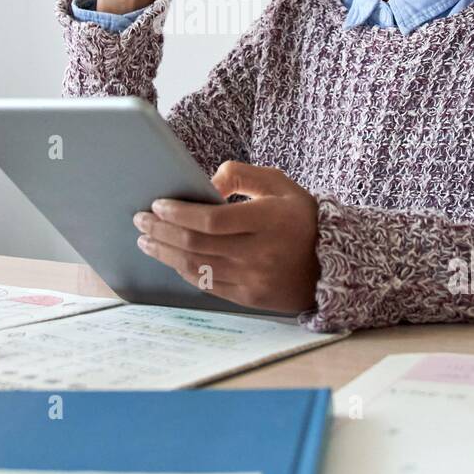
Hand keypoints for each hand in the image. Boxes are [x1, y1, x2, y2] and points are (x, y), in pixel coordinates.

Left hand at [131, 161, 320, 313]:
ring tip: (146, 240)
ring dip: (165, 253)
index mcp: (269, 220)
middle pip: (197, 245)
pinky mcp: (250, 298)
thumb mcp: (279, 184)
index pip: (212, 220)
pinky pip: (208, 284)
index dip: (179, 214)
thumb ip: (241, 175)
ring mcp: (254, 279)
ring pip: (197, 267)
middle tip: (140, 219)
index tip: (157, 205)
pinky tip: (170, 258)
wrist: (332, 264)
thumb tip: (205, 186)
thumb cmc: (300, 217)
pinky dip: (184, 270)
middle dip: (161, 231)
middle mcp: (261, 253)